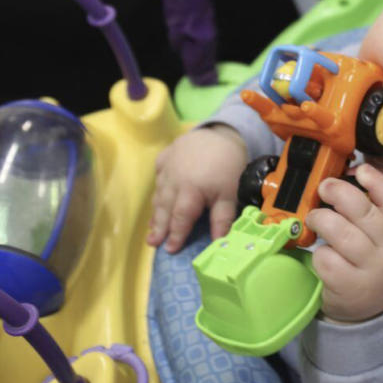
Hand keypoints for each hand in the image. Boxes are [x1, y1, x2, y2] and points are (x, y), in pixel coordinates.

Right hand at [147, 125, 246, 252]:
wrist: (223, 131)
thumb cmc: (229, 166)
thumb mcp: (230, 194)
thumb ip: (222, 219)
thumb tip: (218, 243)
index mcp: (189, 192)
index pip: (180, 219)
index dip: (175, 235)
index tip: (169, 250)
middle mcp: (174, 181)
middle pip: (165, 209)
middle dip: (159, 227)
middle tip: (151, 243)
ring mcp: (168, 167)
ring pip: (159, 193)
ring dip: (156, 210)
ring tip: (152, 226)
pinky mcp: (167, 154)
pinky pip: (159, 173)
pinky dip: (158, 185)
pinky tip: (158, 194)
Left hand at [304, 164, 382, 322]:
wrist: (373, 314)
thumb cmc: (373, 266)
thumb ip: (374, 215)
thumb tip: (345, 181)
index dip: (377, 183)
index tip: (360, 169)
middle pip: (364, 212)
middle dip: (338, 192)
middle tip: (323, 187)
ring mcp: (371, 271)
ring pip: (341, 233)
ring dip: (321, 219)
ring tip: (315, 219)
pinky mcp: (349, 287)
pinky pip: (327, 258)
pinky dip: (318, 252)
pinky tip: (322, 255)